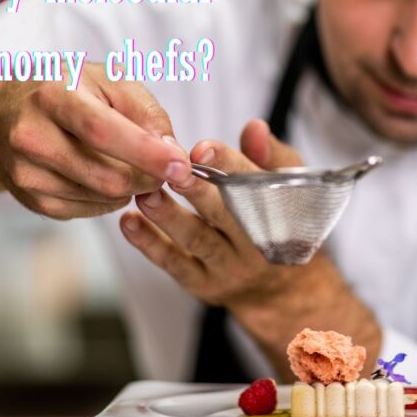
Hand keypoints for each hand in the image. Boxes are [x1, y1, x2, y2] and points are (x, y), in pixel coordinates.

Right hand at [0, 63, 193, 218]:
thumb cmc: (63, 91)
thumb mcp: (105, 79)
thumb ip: (145, 111)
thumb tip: (171, 151)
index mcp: (54, 96)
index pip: (104, 131)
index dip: (147, 153)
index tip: (182, 166)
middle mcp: (32, 136)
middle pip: (109, 176)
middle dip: (149, 178)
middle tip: (167, 167)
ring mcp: (27, 173)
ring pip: (103, 198)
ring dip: (132, 187)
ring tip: (131, 163)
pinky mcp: (31, 200)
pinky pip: (90, 211)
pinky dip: (110, 198)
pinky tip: (103, 174)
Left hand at [120, 119, 381, 376]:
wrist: (282, 288)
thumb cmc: (280, 221)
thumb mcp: (287, 186)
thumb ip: (269, 154)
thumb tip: (253, 127)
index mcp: (281, 213)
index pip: (255, 184)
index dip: (229, 164)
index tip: (201, 148)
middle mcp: (258, 244)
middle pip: (226, 214)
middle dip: (198, 192)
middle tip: (171, 171)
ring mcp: (230, 267)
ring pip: (197, 240)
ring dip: (168, 217)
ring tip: (144, 194)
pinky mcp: (204, 285)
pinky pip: (175, 264)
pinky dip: (150, 244)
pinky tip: (128, 222)